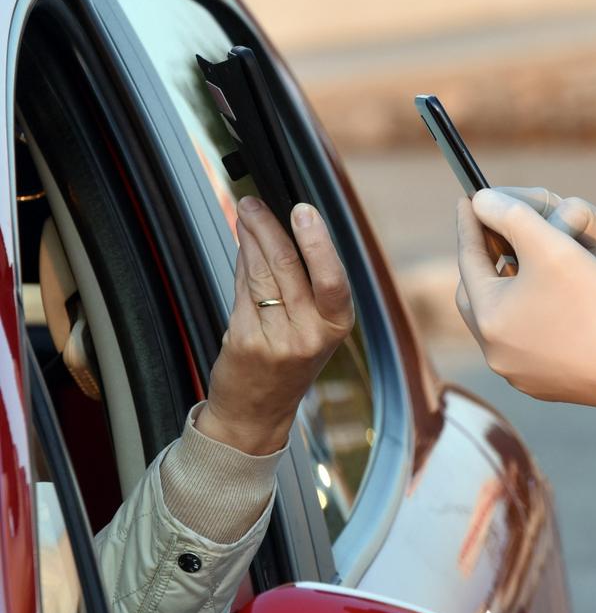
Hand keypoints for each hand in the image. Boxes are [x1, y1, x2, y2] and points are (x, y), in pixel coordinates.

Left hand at [201, 197, 354, 454]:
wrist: (257, 411)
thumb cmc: (287, 362)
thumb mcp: (310, 326)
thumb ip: (302, 281)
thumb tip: (287, 230)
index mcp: (336, 325)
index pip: (330, 277)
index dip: (316, 241)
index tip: (302, 209)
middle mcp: (311, 334)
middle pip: (287, 266)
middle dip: (269, 227)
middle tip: (255, 202)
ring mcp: (277, 339)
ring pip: (260, 274)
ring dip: (250, 238)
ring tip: (246, 214)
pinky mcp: (245, 341)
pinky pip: (241, 291)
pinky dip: (241, 263)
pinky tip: (242, 246)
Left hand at [457, 189, 595, 406]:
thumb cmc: (595, 300)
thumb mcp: (552, 245)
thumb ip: (512, 214)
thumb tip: (482, 201)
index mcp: (489, 318)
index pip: (468, 259)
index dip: (471, 224)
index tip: (470, 198)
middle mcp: (495, 353)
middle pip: (477, 294)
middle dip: (485, 261)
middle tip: (495, 235)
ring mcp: (520, 373)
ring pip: (501, 321)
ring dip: (507, 291)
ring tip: (523, 266)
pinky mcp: (544, 385)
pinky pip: (525, 343)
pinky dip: (528, 318)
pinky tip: (548, 304)